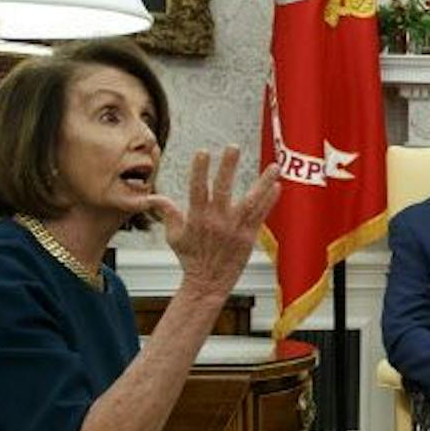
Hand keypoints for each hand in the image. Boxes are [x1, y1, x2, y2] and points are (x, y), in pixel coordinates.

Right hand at [151, 147, 278, 296]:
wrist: (207, 283)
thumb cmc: (190, 259)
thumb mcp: (174, 236)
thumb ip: (167, 213)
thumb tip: (152, 197)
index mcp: (197, 218)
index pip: (198, 189)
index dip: (200, 170)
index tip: (203, 152)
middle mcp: (216, 221)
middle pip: (223, 189)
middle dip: (227, 167)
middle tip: (233, 147)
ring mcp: (234, 229)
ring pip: (250, 201)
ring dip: (263, 183)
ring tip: (274, 165)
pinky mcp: (248, 238)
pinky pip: (261, 216)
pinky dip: (269, 201)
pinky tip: (277, 186)